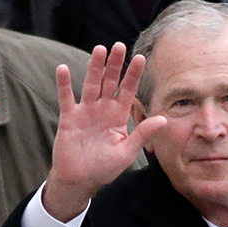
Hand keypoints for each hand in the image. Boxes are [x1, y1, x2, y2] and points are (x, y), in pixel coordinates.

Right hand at [44, 43, 166, 220]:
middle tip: (119, 46)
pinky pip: (66, 98)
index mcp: (118, 116)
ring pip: (91, 85)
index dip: (133, 75)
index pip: (128, 91)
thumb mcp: (126, 152)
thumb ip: (142, 134)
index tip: (141, 58)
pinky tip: (64, 69)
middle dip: (115, 65)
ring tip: (99, 50)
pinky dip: (64, 84)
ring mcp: (85, 111)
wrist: (81, 180)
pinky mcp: (69, 117)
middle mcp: (103, 109)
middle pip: (110, 82)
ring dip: (94, 68)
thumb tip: (163, 119)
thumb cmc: (104, 168)